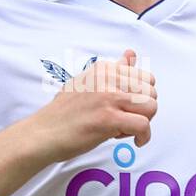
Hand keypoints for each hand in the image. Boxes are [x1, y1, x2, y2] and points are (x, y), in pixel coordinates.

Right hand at [31, 49, 157, 162]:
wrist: (44, 132)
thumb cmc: (65, 112)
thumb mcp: (88, 83)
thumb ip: (113, 70)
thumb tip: (131, 54)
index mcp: (104, 69)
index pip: (146, 77)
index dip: (140, 96)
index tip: (125, 107)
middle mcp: (108, 79)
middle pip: (151, 93)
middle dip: (144, 110)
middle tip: (126, 120)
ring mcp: (108, 97)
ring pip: (151, 107)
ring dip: (143, 123)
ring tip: (126, 129)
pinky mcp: (108, 118)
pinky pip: (143, 125)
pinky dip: (143, 137)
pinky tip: (134, 141)